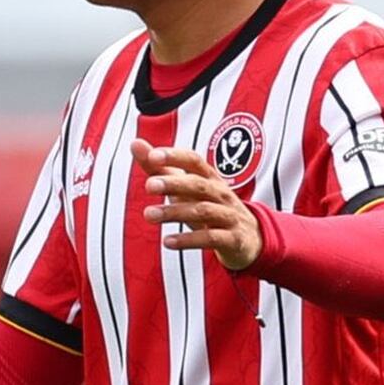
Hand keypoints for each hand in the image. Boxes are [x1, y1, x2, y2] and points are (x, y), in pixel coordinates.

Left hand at [130, 139, 262, 271]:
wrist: (249, 239)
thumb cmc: (210, 206)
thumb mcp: (186, 188)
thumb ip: (160, 168)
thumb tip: (134, 143)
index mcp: (210, 177)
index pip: (194, 160)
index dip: (175, 156)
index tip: (152, 156)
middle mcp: (221, 193)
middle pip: (198, 184)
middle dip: (173, 184)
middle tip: (148, 185)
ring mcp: (229, 216)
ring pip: (203, 211)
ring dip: (174, 212)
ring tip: (148, 214)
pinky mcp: (233, 239)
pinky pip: (211, 238)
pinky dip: (188, 240)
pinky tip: (167, 241)